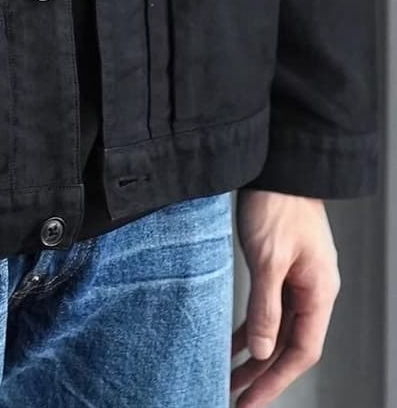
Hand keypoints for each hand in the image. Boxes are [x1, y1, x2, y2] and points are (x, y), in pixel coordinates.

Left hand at [230, 189, 339, 404]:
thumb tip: (263, 351)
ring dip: (255, 354)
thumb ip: (267, 305)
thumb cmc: (279, 204)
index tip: (251, 402)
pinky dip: (252, 327)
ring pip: (278, 329)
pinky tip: (234, 341)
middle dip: (263, 375)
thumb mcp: (269, 257)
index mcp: (319, 291)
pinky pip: (269, 308)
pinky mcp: (280, 267)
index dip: (276, 380)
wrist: (279, 164)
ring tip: (229, 378)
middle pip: (289, 344)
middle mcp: (312, 290)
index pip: (301, 350)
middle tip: (235, 399)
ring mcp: (297, 278)